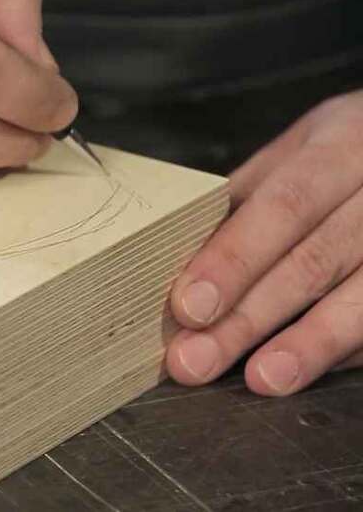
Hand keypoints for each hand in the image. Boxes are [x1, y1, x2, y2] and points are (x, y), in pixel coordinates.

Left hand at [167, 90, 362, 394]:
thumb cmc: (349, 154)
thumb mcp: (303, 151)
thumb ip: (250, 197)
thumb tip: (179, 254)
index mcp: (342, 144)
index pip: (284, 205)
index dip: (234, 258)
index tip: (187, 305)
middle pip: (315, 259)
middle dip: (250, 315)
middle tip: (196, 358)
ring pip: (362, 298)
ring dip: (308, 344)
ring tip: (261, 379)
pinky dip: (346, 348)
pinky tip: (307, 371)